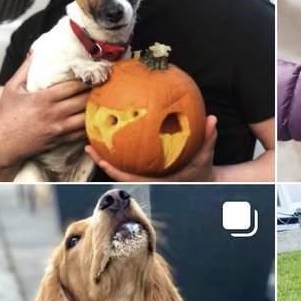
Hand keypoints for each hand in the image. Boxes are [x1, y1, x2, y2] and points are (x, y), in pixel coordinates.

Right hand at [0, 59, 91, 178]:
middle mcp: (54, 114)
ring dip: (96, 108)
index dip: (87, 79)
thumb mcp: (12, 89)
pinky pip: (82, 133)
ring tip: (103, 100)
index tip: (95, 72)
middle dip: (96, 92)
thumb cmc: (6, 115)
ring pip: (86, 117)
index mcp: (44, 99)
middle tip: (104, 84)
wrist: (3, 145)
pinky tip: (95, 117)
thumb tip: (34, 52)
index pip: (74, 86)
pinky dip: (90, 125)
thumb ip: (24, 69)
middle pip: (84, 101)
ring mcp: (59, 129)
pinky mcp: (60, 141)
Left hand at [85, 114, 217, 181]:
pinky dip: (118, 149)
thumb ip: (209, 137)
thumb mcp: (207, 154)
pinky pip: (128, 161)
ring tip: (90, 140)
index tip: (102, 161)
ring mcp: (145, 175)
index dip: (115, 171)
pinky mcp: (145, 170)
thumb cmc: (203, 169)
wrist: (203, 181)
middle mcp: (148, 180)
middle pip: (119, 173)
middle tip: (88, 146)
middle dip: (102, 161)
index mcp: (157, 181)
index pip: (132, 178)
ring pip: (120, 168)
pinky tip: (108, 134)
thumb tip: (213, 119)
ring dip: (105, 155)